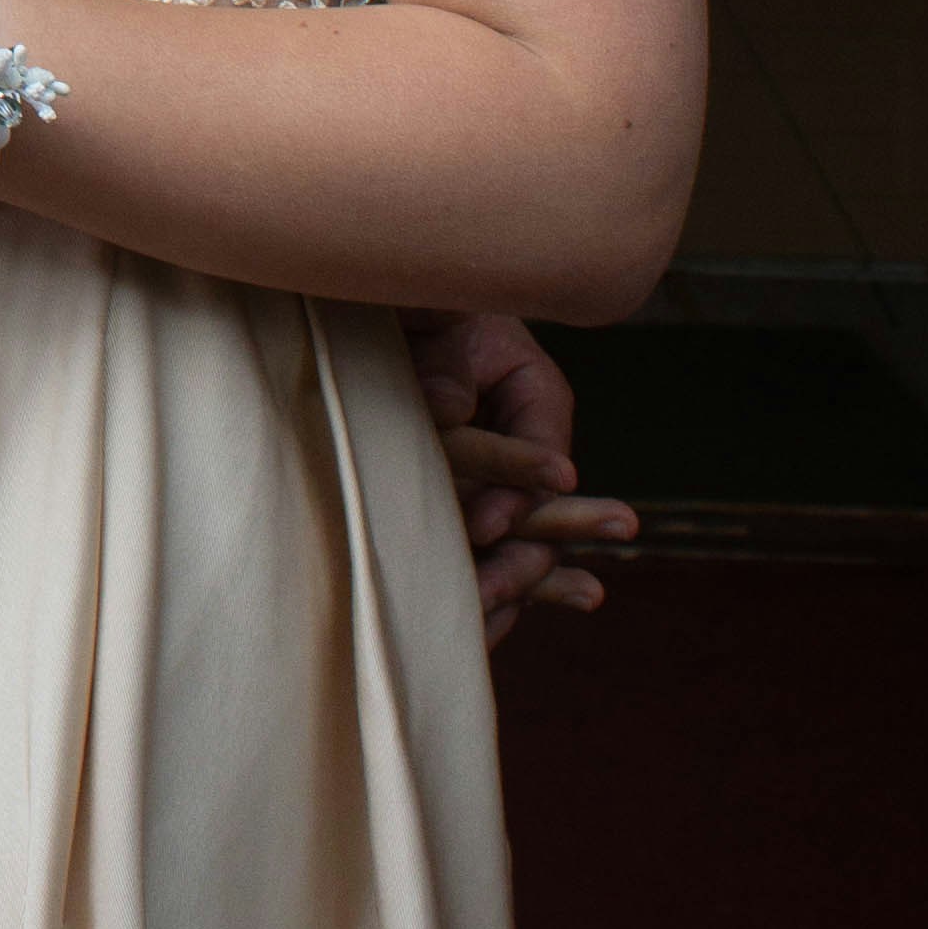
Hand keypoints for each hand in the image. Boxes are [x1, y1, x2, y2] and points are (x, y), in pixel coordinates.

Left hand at [408, 304, 634, 645]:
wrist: (384, 298)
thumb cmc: (419, 293)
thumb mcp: (440, 315)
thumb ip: (447, 370)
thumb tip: (445, 410)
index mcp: (536, 396)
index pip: (542, 459)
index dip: (518, 495)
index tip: (486, 524)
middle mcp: (522, 442)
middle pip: (536, 516)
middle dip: (515, 562)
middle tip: (485, 597)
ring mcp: (491, 474)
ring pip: (509, 544)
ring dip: (499, 589)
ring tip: (483, 633)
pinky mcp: (454, 492)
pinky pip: (474, 547)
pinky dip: (471, 586)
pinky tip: (470, 635)